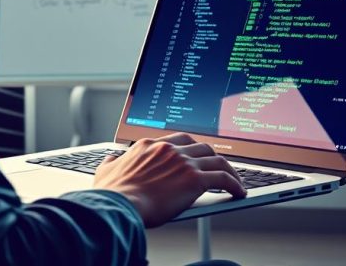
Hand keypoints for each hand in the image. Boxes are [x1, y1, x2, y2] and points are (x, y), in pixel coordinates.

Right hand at [92, 132, 245, 226]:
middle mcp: (169, 149)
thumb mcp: (106, 170)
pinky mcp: (194, 180)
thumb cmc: (113, 193)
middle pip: (200, 146)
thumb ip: (112, 161)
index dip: (191, 148)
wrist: (119, 205)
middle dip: (211, 156)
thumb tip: (111, 159)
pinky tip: (238, 192)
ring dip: (228, 169)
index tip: (196, 156)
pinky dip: (234, 184)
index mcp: (150, 145)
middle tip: (217, 166)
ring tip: (234, 180)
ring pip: (216, 159)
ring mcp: (183, 162)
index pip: (178, 140)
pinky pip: (223, 178)